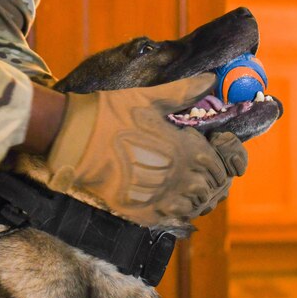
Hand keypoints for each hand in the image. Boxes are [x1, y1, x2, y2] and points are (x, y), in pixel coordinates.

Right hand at [45, 74, 247, 224]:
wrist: (77, 139)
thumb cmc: (113, 114)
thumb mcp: (151, 98)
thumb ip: (185, 91)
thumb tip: (211, 78)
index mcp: (186, 150)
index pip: (218, 166)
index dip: (218, 161)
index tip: (209, 154)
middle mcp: (179, 178)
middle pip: (210, 189)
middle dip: (210, 180)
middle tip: (200, 171)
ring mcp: (161, 199)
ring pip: (195, 207)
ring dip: (196, 197)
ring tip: (187, 185)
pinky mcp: (142, 213)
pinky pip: (172, 219)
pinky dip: (177, 211)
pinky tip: (170, 199)